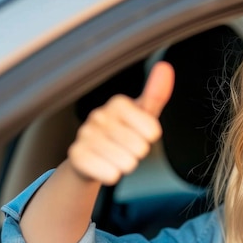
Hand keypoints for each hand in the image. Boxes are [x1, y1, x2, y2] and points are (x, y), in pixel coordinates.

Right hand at [67, 61, 174, 184]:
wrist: (91, 156)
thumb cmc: (121, 132)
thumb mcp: (142, 115)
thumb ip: (156, 95)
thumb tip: (165, 67)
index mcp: (117, 104)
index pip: (152, 131)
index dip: (149, 139)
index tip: (138, 134)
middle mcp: (99, 116)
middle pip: (140, 148)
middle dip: (136, 154)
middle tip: (124, 148)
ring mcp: (85, 135)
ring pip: (126, 163)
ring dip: (124, 166)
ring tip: (114, 156)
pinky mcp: (77, 156)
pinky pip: (110, 174)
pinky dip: (112, 175)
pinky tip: (104, 166)